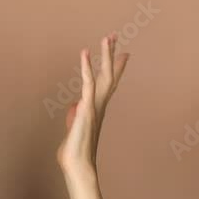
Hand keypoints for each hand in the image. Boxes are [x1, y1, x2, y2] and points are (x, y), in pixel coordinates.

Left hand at [56, 33, 129, 174]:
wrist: (77, 162)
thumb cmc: (75, 149)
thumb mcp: (74, 127)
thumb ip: (75, 114)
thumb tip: (76, 106)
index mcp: (98, 107)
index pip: (109, 83)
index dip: (116, 67)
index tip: (124, 53)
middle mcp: (99, 103)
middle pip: (109, 73)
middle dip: (111, 54)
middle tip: (115, 35)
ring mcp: (94, 104)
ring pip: (102, 74)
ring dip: (105, 54)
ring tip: (107, 37)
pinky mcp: (86, 106)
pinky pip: (88, 82)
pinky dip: (86, 67)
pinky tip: (85, 53)